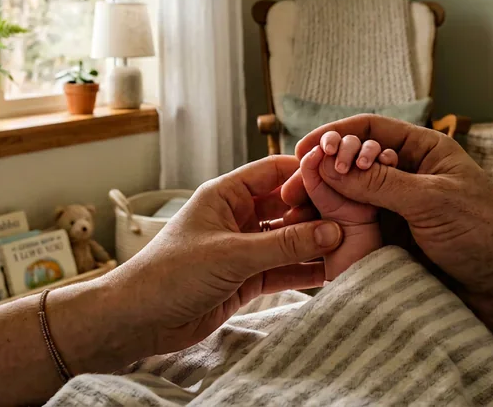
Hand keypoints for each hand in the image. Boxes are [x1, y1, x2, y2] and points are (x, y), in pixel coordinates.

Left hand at [106, 155, 342, 355]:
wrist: (138, 320)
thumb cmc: (170, 274)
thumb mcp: (232, 255)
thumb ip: (283, 245)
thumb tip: (331, 231)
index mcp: (226, 194)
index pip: (273, 172)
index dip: (306, 173)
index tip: (340, 178)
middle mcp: (237, 216)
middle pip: (286, 205)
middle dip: (317, 212)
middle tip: (353, 218)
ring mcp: (243, 248)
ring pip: (288, 239)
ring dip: (314, 243)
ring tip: (351, 246)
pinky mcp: (246, 278)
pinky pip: (283, 269)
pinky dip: (304, 270)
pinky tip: (331, 272)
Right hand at [290, 115, 492, 331]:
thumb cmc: (486, 236)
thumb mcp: (431, 202)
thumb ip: (381, 183)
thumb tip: (332, 165)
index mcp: (427, 152)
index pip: (373, 130)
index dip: (337, 135)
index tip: (305, 149)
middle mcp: (410, 175)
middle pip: (356, 162)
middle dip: (323, 170)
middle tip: (292, 187)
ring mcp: (401, 208)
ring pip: (351, 196)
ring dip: (323, 200)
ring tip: (295, 211)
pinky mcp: (395, 239)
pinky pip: (357, 226)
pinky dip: (333, 226)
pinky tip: (313, 231)